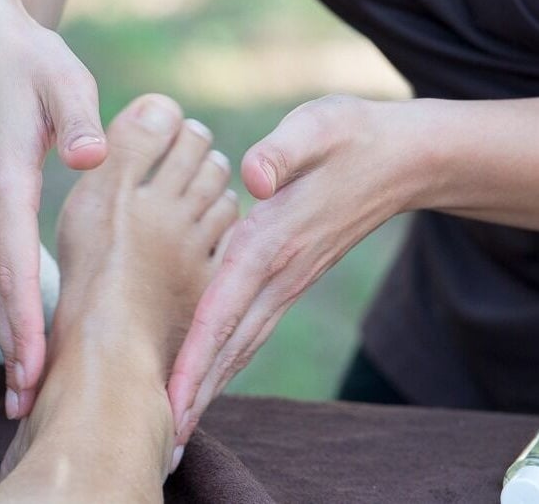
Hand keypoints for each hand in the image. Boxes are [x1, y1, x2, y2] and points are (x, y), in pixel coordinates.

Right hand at [0, 0, 106, 418]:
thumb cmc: (20, 51)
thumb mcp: (59, 71)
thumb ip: (77, 116)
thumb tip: (90, 157)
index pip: (12, 260)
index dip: (25, 319)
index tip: (38, 368)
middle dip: (11, 344)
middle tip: (30, 402)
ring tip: (20, 379)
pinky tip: (9, 321)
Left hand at [167, 94, 424, 446]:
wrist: (401, 159)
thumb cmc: (350, 136)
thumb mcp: (317, 125)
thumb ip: (283, 150)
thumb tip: (254, 177)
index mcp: (271, 240)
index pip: (224, 308)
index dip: (196, 356)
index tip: (173, 400)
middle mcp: (277, 272)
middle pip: (229, 344)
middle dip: (196, 392)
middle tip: (164, 438)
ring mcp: (287, 281)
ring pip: (242, 345)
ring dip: (210, 385)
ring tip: (178, 424)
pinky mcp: (290, 279)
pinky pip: (252, 329)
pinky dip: (227, 361)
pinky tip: (207, 379)